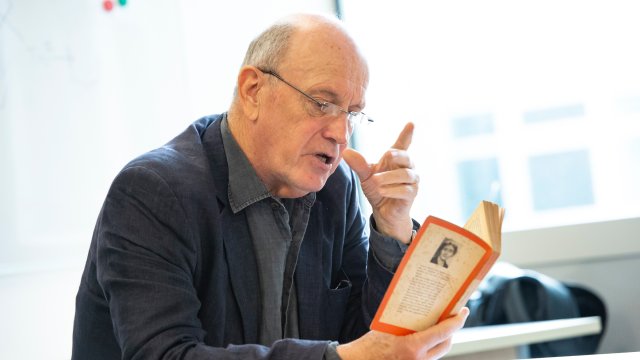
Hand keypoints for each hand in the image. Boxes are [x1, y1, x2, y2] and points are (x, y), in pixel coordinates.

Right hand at [336, 307, 468, 359]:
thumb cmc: (371, 344)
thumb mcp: (389, 327)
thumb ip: (408, 322)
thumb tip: (423, 308)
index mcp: (414, 347)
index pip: (444, 332)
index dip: (457, 321)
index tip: (463, 311)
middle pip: (446, 344)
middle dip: (452, 330)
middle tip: (453, 316)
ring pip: (438, 351)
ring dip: (441, 338)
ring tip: (440, 323)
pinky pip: (428, 356)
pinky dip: (430, 345)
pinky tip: (426, 335)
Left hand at [343, 122, 418, 242]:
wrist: (384, 211)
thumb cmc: (378, 189)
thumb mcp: (366, 176)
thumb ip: (359, 165)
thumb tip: (346, 152)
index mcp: (396, 159)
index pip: (403, 144)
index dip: (407, 134)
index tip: (411, 123)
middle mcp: (408, 167)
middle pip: (406, 157)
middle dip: (397, 156)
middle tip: (387, 155)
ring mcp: (412, 181)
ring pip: (405, 174)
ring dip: (389, 178)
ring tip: (375, 182)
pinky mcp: (412, 194)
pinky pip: (405, 190)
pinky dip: (392, 190)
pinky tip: (382, 191)